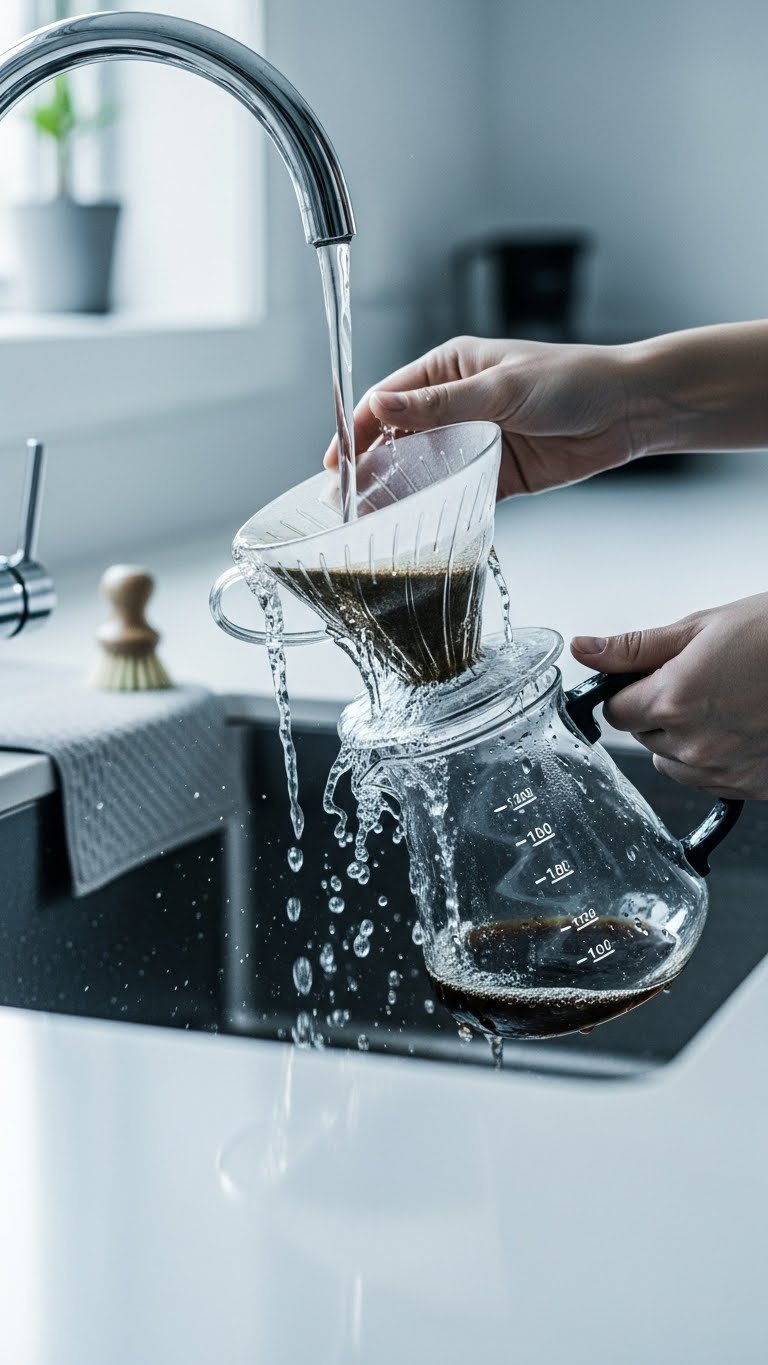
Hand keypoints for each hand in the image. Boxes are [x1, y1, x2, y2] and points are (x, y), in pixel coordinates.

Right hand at [324, 335, 640, 497]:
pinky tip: (416, 527)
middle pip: (398, 438)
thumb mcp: (501, 389)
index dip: (357, 429)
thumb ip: (441, 405)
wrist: (628, 411)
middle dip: (370, 467)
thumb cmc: (571, 381)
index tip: (336, 462)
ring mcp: (474, 442)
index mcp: (449, 371)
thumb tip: (380, 404)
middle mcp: (456, 405)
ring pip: (423, 470)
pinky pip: (457, 494)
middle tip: (344, 501)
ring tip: (370, 521)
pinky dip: (437, 510)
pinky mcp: (496, 475)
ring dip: (398, 492)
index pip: (387, 399)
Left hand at [571, 593, 767, 798]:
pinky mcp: (749, 787)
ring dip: (684, 738)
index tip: (649, 678)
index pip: (615, 711)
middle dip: (659, 711)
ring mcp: (723, 770)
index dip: (629, 691)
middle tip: (700, 680)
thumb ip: (635, 648)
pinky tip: (741, 727)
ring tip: (724, 702)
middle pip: (643, 736)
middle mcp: (695, 742)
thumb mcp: (702, 626)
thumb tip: (586, 649)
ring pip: (672, 763)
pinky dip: (715, 758)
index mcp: (675, 698)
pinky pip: (708, 780)